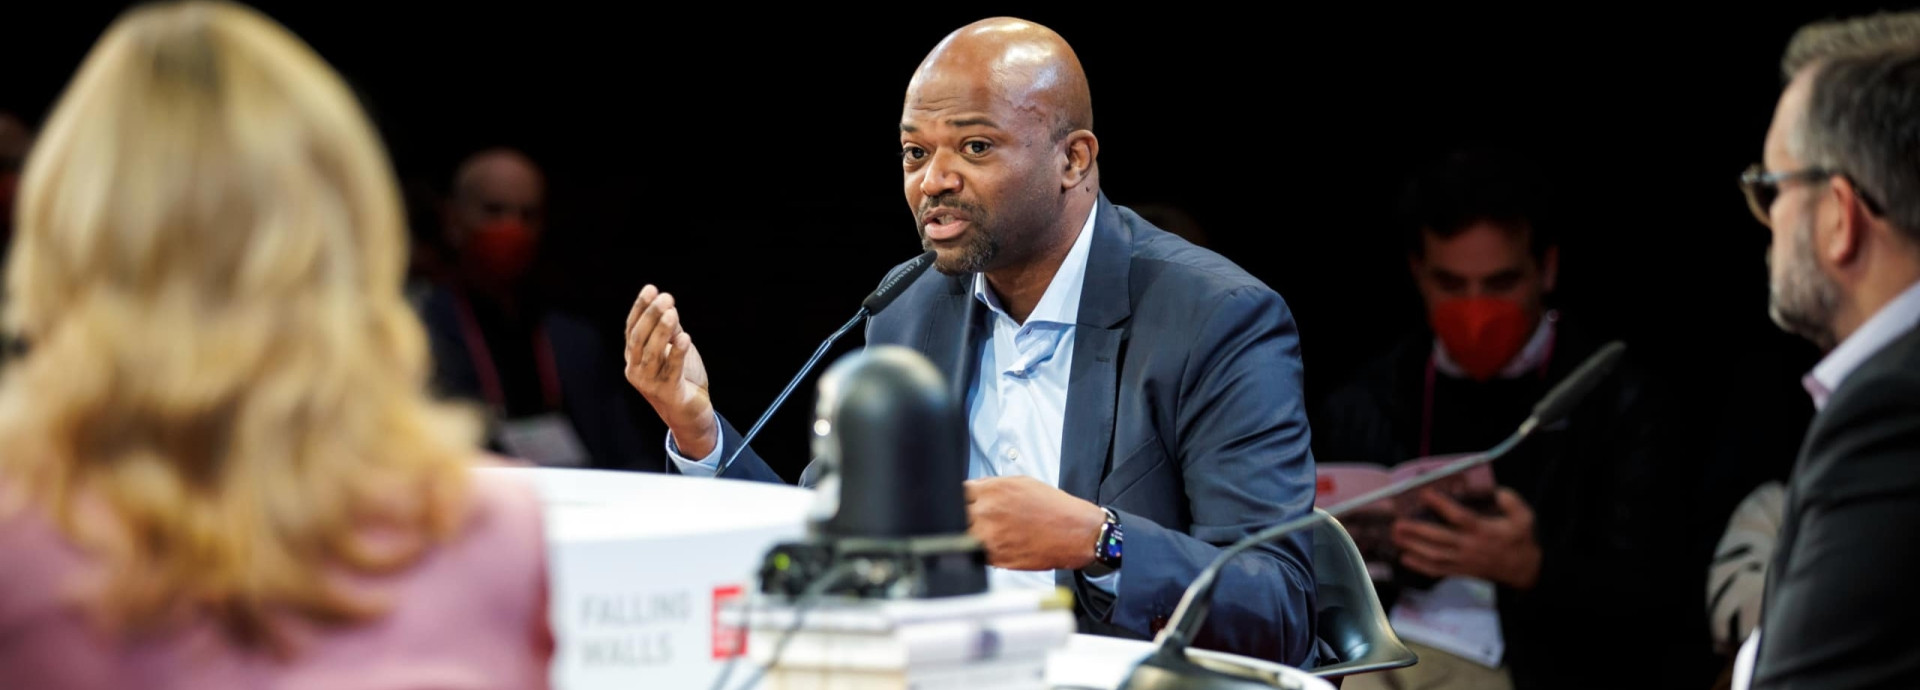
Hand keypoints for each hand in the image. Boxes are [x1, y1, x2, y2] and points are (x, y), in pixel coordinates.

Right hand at [623, 285, 717, 457]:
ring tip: (672, 313)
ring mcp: (648, 383)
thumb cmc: (681, 378)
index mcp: (634, 357)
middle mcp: (636, 369)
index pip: (632, 328)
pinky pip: (671, 371)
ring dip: (662, 331)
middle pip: (639, 339)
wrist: (690, 413)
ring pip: (652, 353)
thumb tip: (669, 308)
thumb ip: (670, 331)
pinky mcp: (666, 393)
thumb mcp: (674, 349)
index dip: (640, 308)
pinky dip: (677, 353)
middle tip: (665, 297)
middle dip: (651, 315)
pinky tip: (685, 338)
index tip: (651, 289)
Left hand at [964, 476, 1105, 570]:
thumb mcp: (1022, 483)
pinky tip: (988, 545)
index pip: (956, 492)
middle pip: (953, 515)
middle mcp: (987, 513)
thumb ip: (993, 486)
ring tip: (977, 533)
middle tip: (968, 518)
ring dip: (964, 534)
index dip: (955, 497)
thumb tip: (974, 490)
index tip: (958, 501)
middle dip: (958, 516)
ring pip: (960, 537)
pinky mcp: (995, 558)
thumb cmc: (1054, 508)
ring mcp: (989, 537)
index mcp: (993, 491)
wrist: (1077, 533)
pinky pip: (974, 554)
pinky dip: (976, 551)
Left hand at [1391, 487, 1540, 589]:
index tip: (1425, 493)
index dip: (1442, 505)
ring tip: (1395, 537)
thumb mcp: (1524, 518)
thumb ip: (1511, 502)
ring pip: (1435, 555)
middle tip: (1397, 523)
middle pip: (1439, 539)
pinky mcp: (1461, 572)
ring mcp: (1463, 561)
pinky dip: (1420, 566)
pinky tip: (1404, 559)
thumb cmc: (1521, 540)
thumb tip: (1496, 491)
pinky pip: (1438, 571)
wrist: (1524, 571)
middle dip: (1417, 531)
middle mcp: (1470, 547)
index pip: (1459, 517)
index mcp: (1483, 531)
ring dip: (1413, 547)